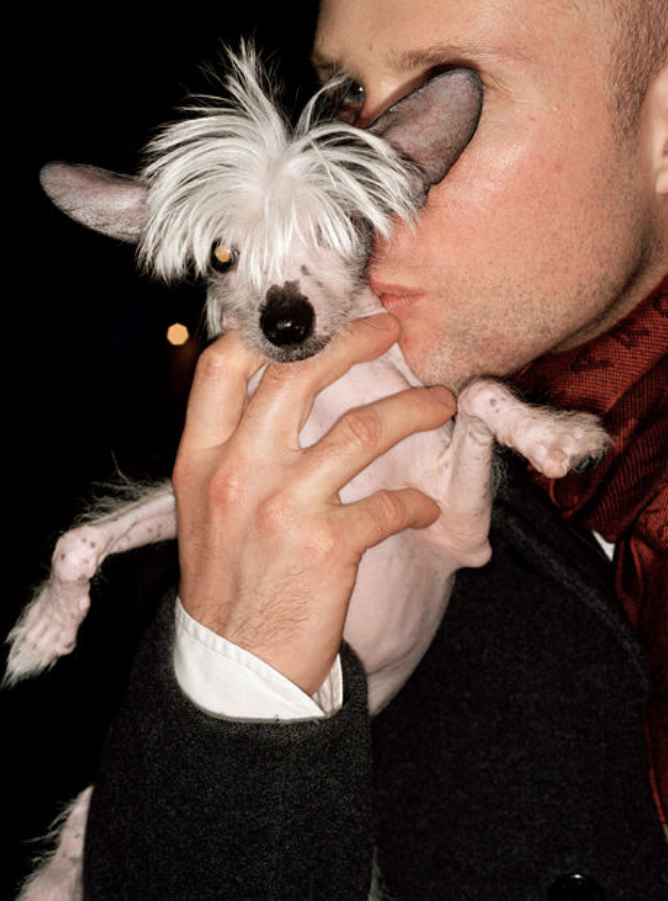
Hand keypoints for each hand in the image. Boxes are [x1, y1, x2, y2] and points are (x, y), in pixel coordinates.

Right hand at [173, 313, 455, 694]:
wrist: (235, 665)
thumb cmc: (225, 577)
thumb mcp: (204, 503)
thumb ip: (229, 444)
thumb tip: (270, 383)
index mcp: (202, 455)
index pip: (223, 364)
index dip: (270, 326)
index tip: (313, 311)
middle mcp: (238, 471)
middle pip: (300, 374)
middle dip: (355, 340)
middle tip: (393, 329)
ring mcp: (282, 507)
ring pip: (363, 430)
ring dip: (415, 410)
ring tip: (441, 403)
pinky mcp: (326, 548)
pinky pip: (389, 506)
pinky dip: (416, 503)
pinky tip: (425, 506)